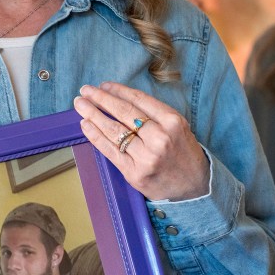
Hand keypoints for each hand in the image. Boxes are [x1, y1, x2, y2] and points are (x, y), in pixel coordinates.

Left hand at [73, 82, 208, 200]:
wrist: (194, 189)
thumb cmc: (183, 154)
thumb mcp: (178, 128)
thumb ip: (154, 114)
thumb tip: (119, 98)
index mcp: (172, 122)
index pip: (138, 100)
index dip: (117, 91)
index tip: (103, 85)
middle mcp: (160, 138)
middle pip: (124, 113)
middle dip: (101, 99)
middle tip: (85, 90)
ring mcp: (146, 157)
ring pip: (114, 131)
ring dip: (93, 115)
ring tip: (80, 104)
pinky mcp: (134, 173)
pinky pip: (110, 151)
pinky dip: (95, 136)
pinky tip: (85, 125)